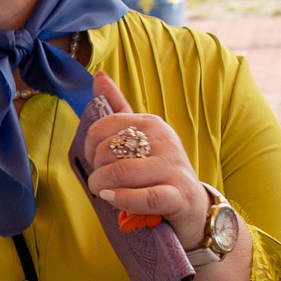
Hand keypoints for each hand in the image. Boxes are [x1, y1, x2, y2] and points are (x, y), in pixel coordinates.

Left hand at [84, 74, 209, 246]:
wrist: (192, 204)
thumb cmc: (157, 170)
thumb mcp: (139, 137)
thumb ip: (118, 108)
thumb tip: (99, 75)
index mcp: (150, 123)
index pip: (101, 128)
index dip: (88, 149)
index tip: (94, 162)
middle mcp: (163, 140)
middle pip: (107, 151)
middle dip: (96, 171)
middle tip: (103, 182)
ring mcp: (172, 167)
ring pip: (121, 173)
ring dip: (104, 187)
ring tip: (106, 193)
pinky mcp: (178, 195)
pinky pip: (144, 197)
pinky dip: (122, 199)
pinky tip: (112, 199)